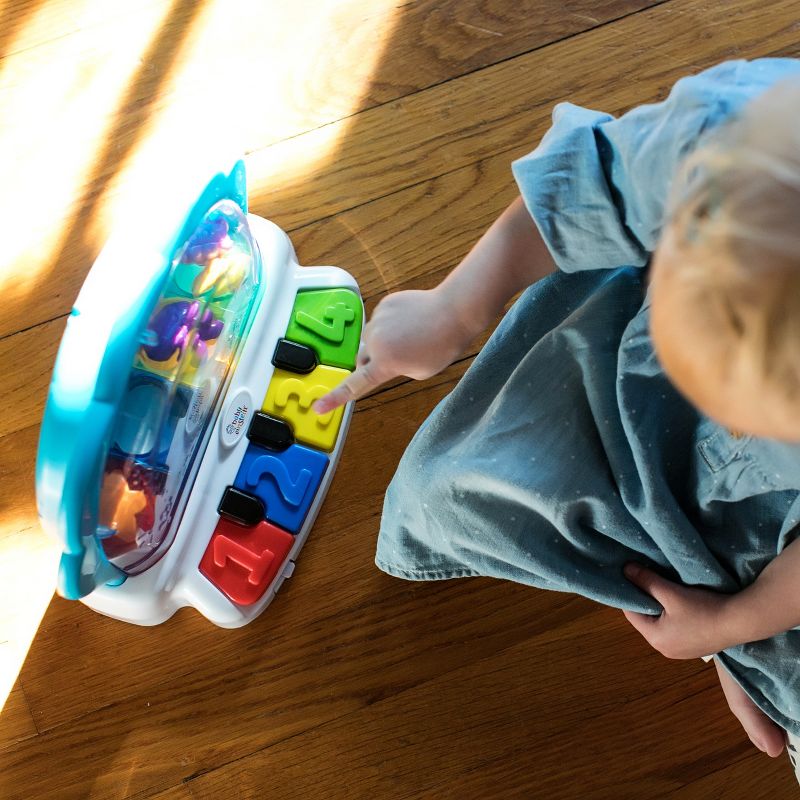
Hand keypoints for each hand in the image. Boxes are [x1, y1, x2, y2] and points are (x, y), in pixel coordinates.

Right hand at [312, 287, 472, 413]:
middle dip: (372, 363)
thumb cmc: (441, 346)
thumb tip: (381, 357)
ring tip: (409, 338)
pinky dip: (390, 325)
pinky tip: (410, 323)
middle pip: (362, 359)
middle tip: (396, 361)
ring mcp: (378, 320)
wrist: (453, 311)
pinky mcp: (384, 304)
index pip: (355, 385)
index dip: (335, 398)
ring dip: (381, 343)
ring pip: (370, 338)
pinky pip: (380, 320)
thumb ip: (395, 370)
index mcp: (385, 364)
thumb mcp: (419, 372)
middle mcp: (375, 342)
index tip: (317, 407)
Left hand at [621, 563, 735, 659]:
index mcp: (655, 639)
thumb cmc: (702, 608)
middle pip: (646, 620)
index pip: (632, 614)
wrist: (741, 622)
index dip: (631, 594)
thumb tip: (625, 570)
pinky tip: (682, 605)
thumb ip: (647, 581)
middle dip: (646, 601)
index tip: (633, 578)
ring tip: (665, 590)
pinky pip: (675, 630)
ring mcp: (681, 652)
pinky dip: (674, 617)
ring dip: (661, 608)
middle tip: (648, 581)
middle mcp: (665, 650)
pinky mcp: (695, 648)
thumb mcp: (670, 592)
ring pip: (661, 625)